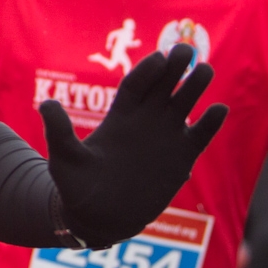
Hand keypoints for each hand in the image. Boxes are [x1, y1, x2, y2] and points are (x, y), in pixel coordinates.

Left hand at [44, 44, 227, 248]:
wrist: (100, 217)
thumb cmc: (77, 187)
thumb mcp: (64, 159)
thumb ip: (59, 132)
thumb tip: (46, 104)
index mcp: (119, 116)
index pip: (136, 85)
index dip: (147, 70)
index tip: (157, 59)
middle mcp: (145, 120)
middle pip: (163, 85)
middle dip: (174, 67)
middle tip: (185, 50)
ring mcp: (166, 137)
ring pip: (185, 104)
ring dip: (196, 86)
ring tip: (205, 70)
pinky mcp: (182, 157)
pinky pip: (200, 135)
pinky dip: (211, 123)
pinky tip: (220, 110)